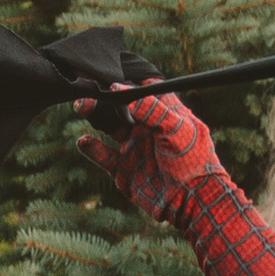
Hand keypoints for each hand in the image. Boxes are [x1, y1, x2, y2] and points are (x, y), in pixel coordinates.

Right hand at [76, 91, 224, 227]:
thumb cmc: (192, 161)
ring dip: (95, 114)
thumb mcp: (177, 130)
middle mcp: (148, 128)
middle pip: (122, 106)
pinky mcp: (122, 168)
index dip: (130, 82)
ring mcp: (134, 147)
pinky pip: (102, 155)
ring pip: (109, 126)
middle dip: (106, 96)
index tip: (112, 75)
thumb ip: (152, 110)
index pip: (146, 90)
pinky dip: (91, 148)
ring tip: (81, 105)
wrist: (190, 200)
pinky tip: (83, 141)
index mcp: (166, 114)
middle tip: (90, 89)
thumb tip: (128, 90)